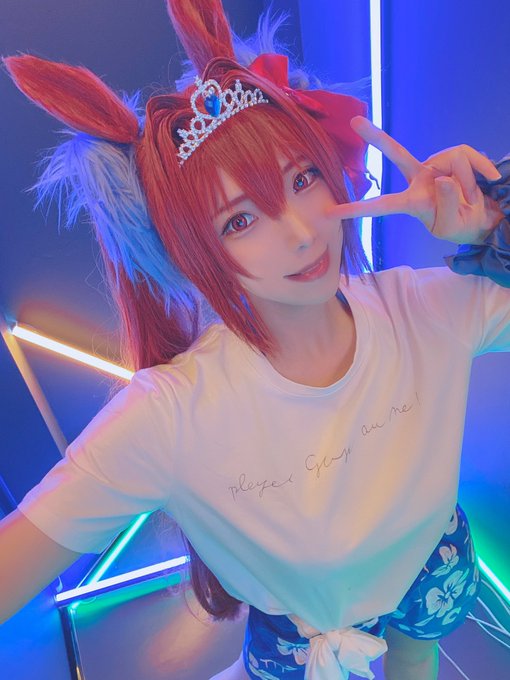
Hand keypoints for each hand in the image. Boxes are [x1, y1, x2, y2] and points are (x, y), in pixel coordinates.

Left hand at [327, 117, 504, 243]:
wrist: (485, 216)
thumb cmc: (461, 224)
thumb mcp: (452, 225)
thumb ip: (447, 205)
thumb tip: (443, 179)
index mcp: (412, 202)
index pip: (381, 205)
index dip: (357, 209)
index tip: (331, 212)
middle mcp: (419, 178)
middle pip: (397, 153)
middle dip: (376, 137)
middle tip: (354, 121)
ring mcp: (436, 164)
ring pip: (455, 164)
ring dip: (470, 186)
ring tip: (473, 199)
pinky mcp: (456, 155)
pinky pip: (470, 158)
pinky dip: (482, 172)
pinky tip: (487, 182)